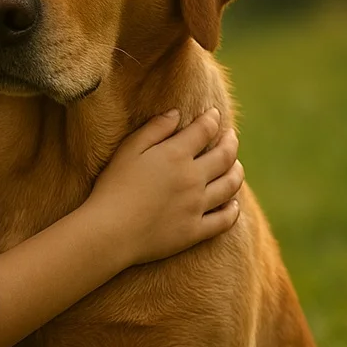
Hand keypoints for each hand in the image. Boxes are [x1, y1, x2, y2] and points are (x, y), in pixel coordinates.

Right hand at [86, 107, 244, 267]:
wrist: (110, 232)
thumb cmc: (113, 187)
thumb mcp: (128, 150)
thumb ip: (154, 129)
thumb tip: (176, 114)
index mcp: (176, 155)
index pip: (204, 130)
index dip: (213, 119)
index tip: (214, 114)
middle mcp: (193, 178)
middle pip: (225, 155)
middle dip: (231, 141)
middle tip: (231, 136)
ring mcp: (197, 206)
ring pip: (230, 185)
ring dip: (237, 172)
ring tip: (236, 166)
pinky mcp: (195, 231)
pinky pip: (225, 220)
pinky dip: (233, 210)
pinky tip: (233, 204)